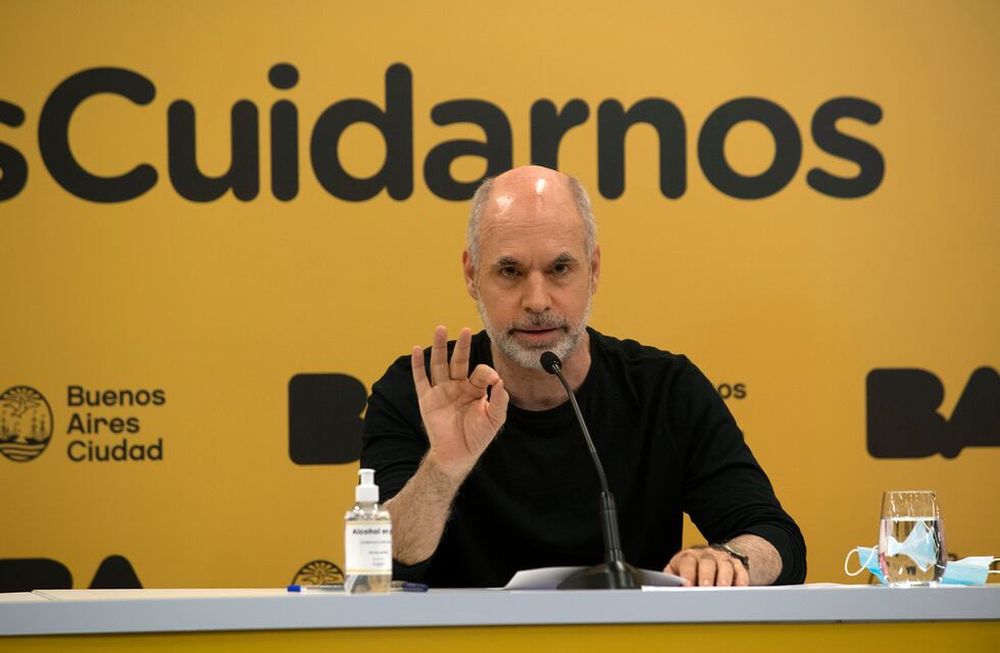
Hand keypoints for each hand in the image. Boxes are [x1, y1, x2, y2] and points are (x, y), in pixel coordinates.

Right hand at [411, 326, 508, 480]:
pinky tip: (417, 349)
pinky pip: (421, 379)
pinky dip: (418, 364)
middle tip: (463, 330)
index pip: (479, 372)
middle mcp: (458, 386)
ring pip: (439, 364)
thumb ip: (500, 400)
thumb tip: (500, 380)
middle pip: (459, 361)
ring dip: (440, 347)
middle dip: (461, 346)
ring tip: (440, 329)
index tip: (491, 378)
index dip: (485, 372)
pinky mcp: (427, 399)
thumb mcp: (494, 418)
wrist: (457, 455)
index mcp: (475, 388)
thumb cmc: (477, 437)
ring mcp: (441, 391)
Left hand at [665, 546, 749, 586]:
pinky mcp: (738, 566)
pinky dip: (740, 581)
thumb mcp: (678, 568)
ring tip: (722, 591)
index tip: (687, 586)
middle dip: (706, 576)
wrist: (715, 557)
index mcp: (690, 556)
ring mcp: (723, 559)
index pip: (687, 561)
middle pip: (707, 563)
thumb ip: (672, 577)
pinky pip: (741, 572)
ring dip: (724, 579)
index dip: (687, 573)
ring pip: (725, 566)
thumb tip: (667, 588)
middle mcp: (707, 555)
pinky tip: (738, 589)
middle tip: (705, 589)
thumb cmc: (693, 568)